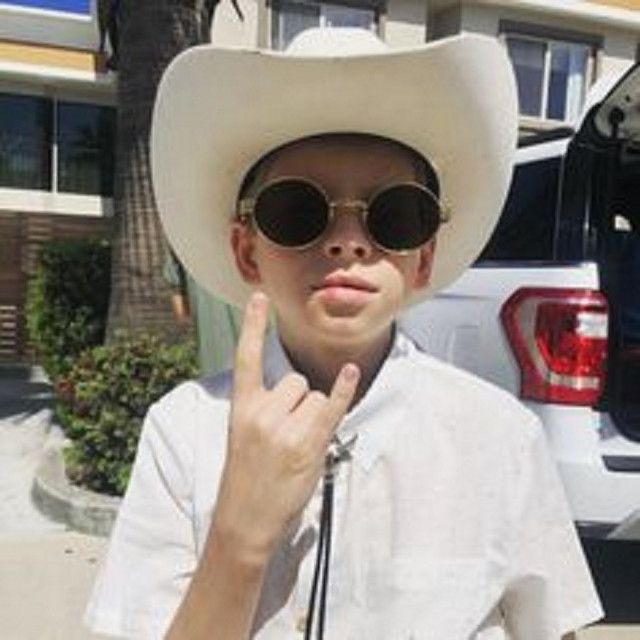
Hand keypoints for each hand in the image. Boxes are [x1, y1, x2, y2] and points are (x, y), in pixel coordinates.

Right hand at [213, 293, 359, 562]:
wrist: (244, 520)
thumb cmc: (244, 479)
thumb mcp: (241, 437)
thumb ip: (263, 409)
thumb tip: (299, 391)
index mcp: (240, 408)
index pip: (245, 357)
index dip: (252, 325)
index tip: (258, 297)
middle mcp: (262, 412)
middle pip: (296, 381)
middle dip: (298, 401)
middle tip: (286, 435)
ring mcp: (286, 428)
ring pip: (316, 396)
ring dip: (314, 415)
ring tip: (297, 446)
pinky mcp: (309, 443)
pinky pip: (332, 408)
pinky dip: (345, 390)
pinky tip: (350, 373)